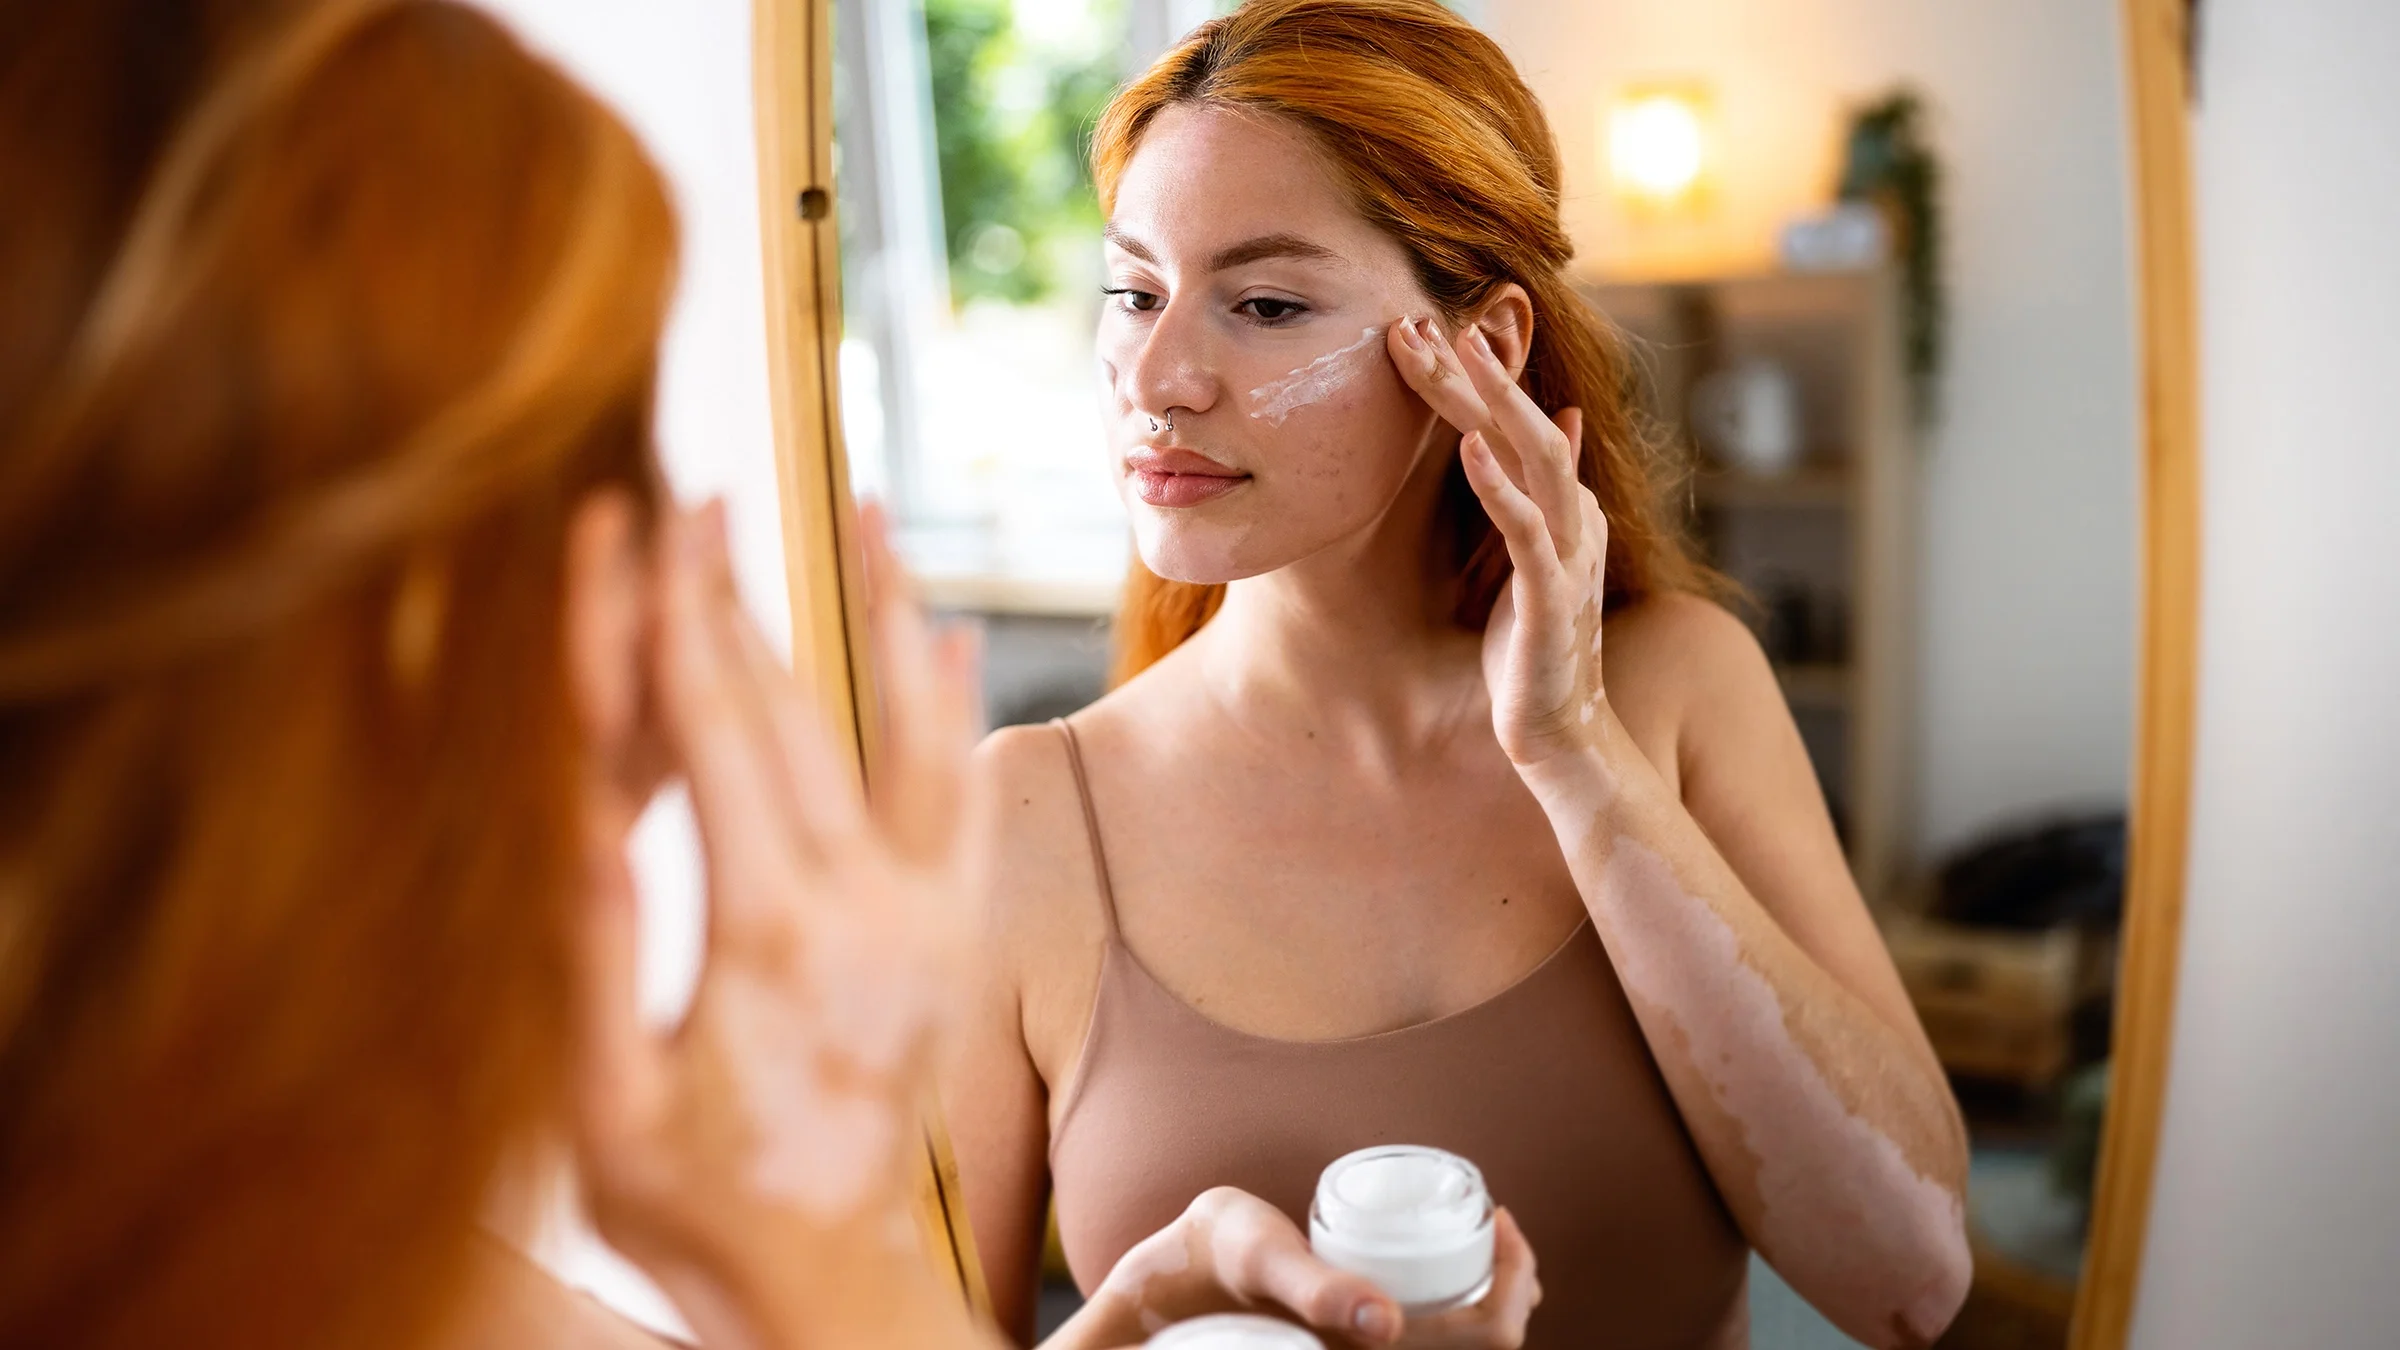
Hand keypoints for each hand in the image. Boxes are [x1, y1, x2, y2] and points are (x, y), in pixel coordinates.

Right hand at [572, 502, 985, 1345]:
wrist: (833, 1285)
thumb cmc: (697, 1211)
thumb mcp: (608, 1110)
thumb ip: (601, 960)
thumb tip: (588, 813)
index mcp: (759, 933)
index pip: (707, 734)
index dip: (668, 619)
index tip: (644, 519)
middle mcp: (856, 904)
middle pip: (787, 710)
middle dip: (734, 590)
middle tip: (703, 485)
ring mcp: (919, 915)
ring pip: (897, 730)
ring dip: (875, 610)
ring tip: (867, 508)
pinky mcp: (952, 936)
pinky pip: (960, 800)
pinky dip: (949, 712)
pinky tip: (942, 633)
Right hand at [1067, 1188, 1538, 1349]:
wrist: (1167, 1286)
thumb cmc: (1216, 1258)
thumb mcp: (1262, 1258)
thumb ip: (1316, 1288)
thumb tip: (1384, 1321)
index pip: (1489, 1338)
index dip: (1517, 1281)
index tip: (1502, 1215)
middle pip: (1490, 1346)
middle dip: (1515, 1292)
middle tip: (1501, 1228)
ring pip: (1467, 1349)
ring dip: (1494, 1304)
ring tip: (1490, 1247)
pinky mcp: (1355, 1349)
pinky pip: (1438, 1342)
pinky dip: (1465, 1316)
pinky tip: (1455, 1280)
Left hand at [1390, 316, 1608, 768]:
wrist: (1562, 732)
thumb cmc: (1533, 649)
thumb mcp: (1530, 560)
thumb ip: (1532, 495)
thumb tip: (1560, 419)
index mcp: (1563, 506)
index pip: (1516, 423)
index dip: (1475, 375)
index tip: (1424, 327)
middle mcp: (1573, 516)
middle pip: (1522, 421)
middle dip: (1469, 369)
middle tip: (1411, 319)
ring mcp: (1568, 552)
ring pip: (1534, 455)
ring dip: (1489, 401)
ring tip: (1446, 352)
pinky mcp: (1552, 595)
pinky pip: (1526, 529)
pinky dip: (1498, 484)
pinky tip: (1468, 448)